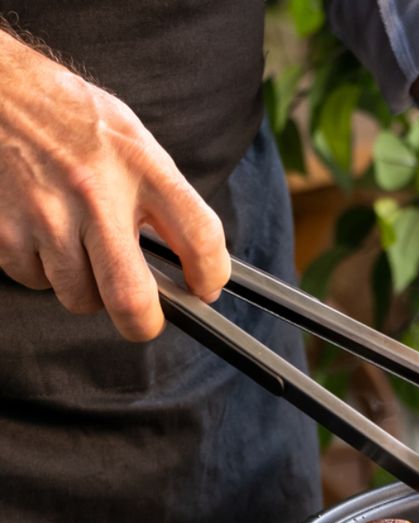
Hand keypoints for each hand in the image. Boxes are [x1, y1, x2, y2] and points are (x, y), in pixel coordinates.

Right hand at [0, 30, 228, 339]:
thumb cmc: (68, 116)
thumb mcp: (132, 138)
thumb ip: (164, 194)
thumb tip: (194, 257)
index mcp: (140, 166)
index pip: (200, 237)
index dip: (212, 275)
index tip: (206, 288)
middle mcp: (95, 194)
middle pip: (131, 297)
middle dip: (143, 323)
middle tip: (145, 318)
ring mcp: (46, 215)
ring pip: (80, 297)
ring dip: (88, 290)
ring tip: (82, 250)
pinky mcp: (5, 230)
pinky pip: (36, 280)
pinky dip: (45, 271)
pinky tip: (44, 234)